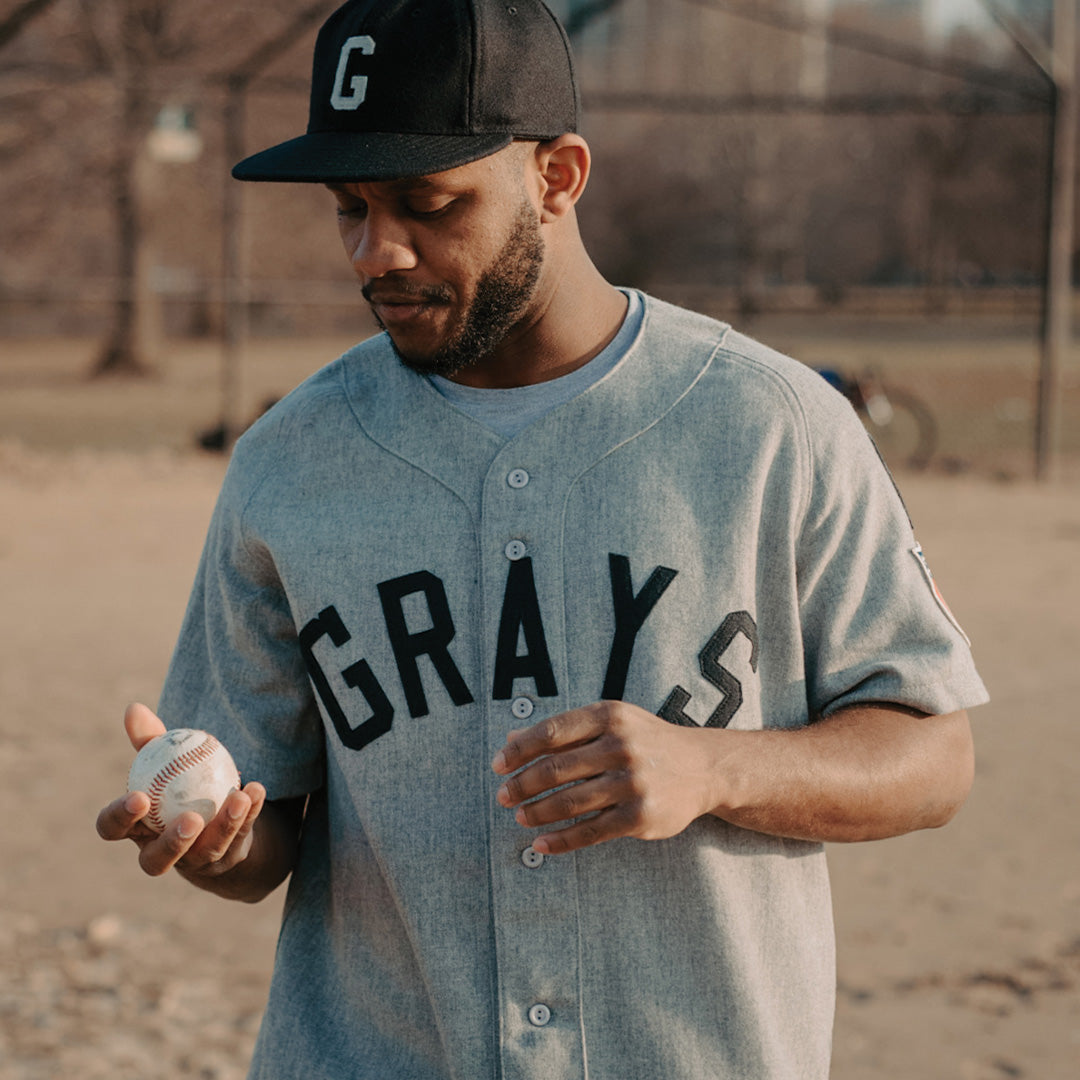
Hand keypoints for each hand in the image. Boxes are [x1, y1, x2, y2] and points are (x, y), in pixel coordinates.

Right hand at [96, 702, 266, 883]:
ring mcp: (194, 860)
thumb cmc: (176, 785)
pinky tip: (256, 790)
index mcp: (135, 828)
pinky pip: (240, 835)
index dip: (119, 818)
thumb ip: (149, 740)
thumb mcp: (162, 762)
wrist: (212, 818)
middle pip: (156, 860)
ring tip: (237, 798)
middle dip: (172, 843)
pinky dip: (249, 812)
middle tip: (191, 819)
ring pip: (206, 852)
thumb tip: (134, 708)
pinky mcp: (227, 856)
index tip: (138, 797)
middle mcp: (159, 851)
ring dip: (224, 825)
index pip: (112, 829)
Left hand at [491, 700, 719, 854]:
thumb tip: (510, 741)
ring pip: (569, 803)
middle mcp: (621, 746)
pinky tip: (541, 844)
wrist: (703, 767)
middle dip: (522, 785)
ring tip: (520, 817)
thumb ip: (563, 730)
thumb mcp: (610, 722)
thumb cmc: (645, 740)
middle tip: (502, 796)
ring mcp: (632, 783)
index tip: (498, 765)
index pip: (551, 732)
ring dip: (537, 812)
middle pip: (555, 769)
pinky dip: (561, 841)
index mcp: (609, 716)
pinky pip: (590, 831)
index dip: (519, 750)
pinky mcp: (640, 816)